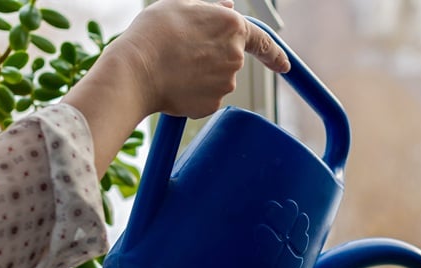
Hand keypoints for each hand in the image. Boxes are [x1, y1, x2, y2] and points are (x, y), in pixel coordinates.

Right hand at [116, 0, 290, 117]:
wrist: (135, 70)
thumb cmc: (154, 33)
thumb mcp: (179, 5)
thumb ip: (210, 8)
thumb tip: (228, 8)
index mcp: (232, 27)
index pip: (263, 42)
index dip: (275, 55)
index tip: (284, 65)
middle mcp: (235, 57)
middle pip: (230, 59)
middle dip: (211, 58)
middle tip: (181, 53)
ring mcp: (225, 83)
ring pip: (215, 80)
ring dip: (199, 75)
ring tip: (172, 67)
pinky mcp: (212, 105)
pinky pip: (205, 98)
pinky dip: (191, 93)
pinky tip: (172, 84)